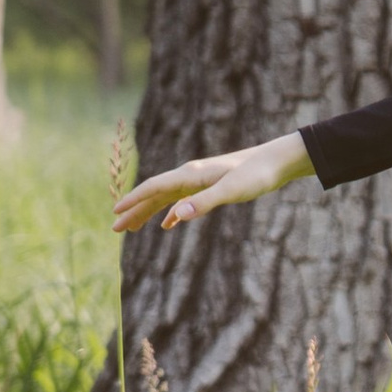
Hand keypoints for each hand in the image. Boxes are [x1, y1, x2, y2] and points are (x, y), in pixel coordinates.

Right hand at [113, 133, 315, 233]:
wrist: (277, 162)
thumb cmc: (256, 175)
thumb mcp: (231, 191)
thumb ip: (203, 203)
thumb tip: (176, 217)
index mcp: (191, 175)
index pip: (154, 188)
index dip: (133, 200)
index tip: (114, 213)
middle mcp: (191, 176)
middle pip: (155, 194)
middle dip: (134, 210)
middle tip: (115, 229)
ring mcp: (200, 181)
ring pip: (167, 199)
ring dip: (148, 213)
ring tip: (132, 229)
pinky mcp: (211, 187)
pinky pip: (183, 201)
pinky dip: (172, 214)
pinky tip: (168, 225)